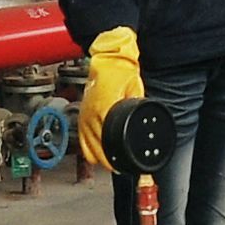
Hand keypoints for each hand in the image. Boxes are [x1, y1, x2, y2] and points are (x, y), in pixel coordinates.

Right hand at [77, 27, 142, 169]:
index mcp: (103, 109)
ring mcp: (84, 113)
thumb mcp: (136, 89)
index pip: (106, 142)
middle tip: (118, 167)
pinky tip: (95, 152)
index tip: (121, 166)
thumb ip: (138, 106)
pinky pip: (81, 136)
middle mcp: (90, 113)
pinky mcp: (81, 112)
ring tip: (108, 163)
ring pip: (86, 144)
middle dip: (107, 160)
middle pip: (96, 147)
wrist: (107, 56)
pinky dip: (87, 146)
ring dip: (97, 155)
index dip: (113, 158)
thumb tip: (143, 119)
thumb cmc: (121, 69)